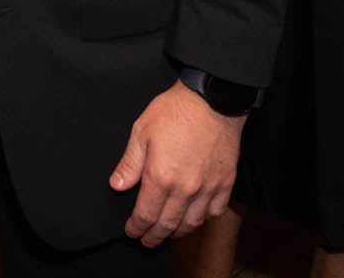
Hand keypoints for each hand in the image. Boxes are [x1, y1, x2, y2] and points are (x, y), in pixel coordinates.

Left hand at [108, 82, 244, 246]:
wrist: (212, 101)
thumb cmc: (175, 112)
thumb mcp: (141, 132)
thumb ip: (129, 163)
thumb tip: (117, 185)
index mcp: (161, 177)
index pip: (146, 214)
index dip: (137, 227)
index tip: (131, 232)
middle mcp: (185, 189)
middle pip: (168, 224)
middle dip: (154, 236)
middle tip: (147, 241)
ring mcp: (208, 188)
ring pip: (192, 223)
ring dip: (177, 232)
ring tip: (168, 234)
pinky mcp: (225, 183)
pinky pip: (214, 212)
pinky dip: (203, 220)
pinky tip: (195, 218)